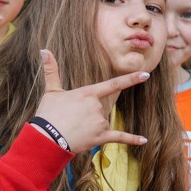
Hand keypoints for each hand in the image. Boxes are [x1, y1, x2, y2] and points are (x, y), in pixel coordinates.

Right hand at [32, 49, 148, 154]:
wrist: (46, 138)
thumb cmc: (48, 114)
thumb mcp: (51, 91)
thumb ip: (51, 70)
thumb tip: (44, 50)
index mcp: (88, 93)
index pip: (113, 84)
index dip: (131, 79)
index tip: (146, 74)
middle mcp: (97, 106)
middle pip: (102, 108)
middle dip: (88, 115)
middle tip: (70, 120)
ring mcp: (100, 122)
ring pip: (103, 122)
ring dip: (91, 126)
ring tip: (73, 129)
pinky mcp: (100, 137)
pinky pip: (119, 137)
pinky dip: (132, 139)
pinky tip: (144, 140)